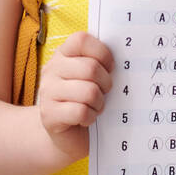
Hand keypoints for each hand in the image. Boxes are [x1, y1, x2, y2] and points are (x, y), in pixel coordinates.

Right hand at [38, 30, 114, 163]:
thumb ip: (100, 63)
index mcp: (63, 54)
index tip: (110, 67)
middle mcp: (51, 69)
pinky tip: (87, 119)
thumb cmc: (85, 101)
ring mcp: (47, 92)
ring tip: (95, 107)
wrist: (66, 134)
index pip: (81, 40)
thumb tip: (127, 58)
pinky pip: (80, 111)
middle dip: (106, 84)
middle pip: (90, 68)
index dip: (102, 52)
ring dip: (99, 103)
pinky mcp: (49, 115)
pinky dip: (90, 117)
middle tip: (104, 93)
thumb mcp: (91, 78)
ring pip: (88, 92)